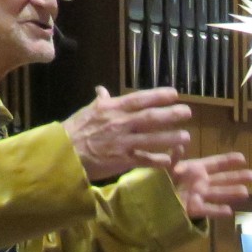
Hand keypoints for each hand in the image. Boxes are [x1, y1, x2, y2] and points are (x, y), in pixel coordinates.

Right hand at [64, 86, 192, 178]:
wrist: (63, 154)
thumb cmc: (75, 131)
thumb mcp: (88, 112)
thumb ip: (101, 102)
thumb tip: (102, 90)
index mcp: (111, 109)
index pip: (138, 99)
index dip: (158, 96)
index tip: (175, 94)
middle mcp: (118, 123)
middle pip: (149, 117)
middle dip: (170, 114)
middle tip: (188, 112)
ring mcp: (121, 143)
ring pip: (150, 139)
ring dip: (169, 138)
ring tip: (186, 136)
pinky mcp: (121, 161)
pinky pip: (143, 160)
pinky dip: (157, 161)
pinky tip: (170, 160)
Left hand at [168, 152, 251, 218]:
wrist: (154, 199)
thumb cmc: (161, 180)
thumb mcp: (166, 166)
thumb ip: (174, 157)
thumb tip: (180, 145)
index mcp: (197, 169)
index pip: (216, 163)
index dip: (229, 161)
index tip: (243, 158)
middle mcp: (202, 182)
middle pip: (223, 179)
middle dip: (238, 177)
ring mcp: (200, 196)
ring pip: (219, 194)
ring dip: (232, 193)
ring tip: (246, 193)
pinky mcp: (194, 209)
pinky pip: (208, 210)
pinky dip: (218, 211)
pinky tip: (230, 212)